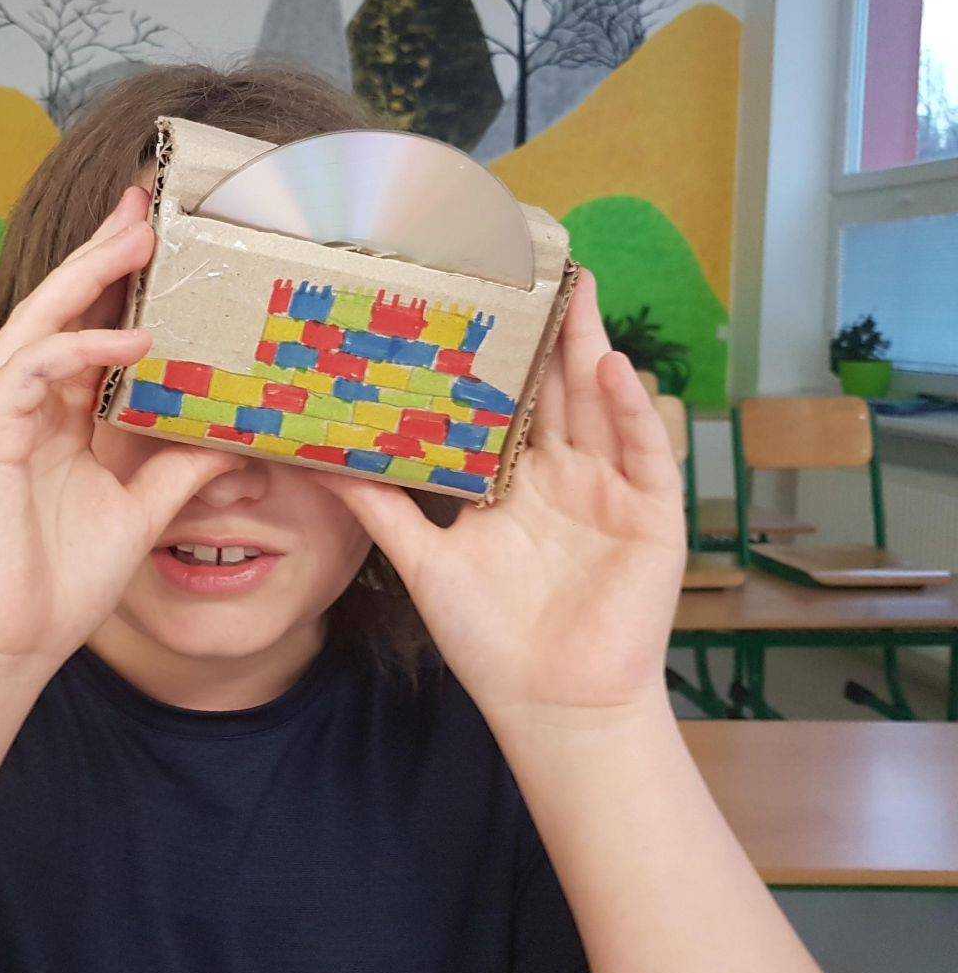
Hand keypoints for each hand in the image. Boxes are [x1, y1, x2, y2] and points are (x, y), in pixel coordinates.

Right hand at [0, 186, 241, 679]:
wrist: (0, 646)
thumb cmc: (55, 586)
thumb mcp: (138, 517)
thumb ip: (178, 474)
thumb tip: (235, 444)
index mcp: (58, 421)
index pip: (90, 334)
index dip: (119, 285)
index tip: (160, 240)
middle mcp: (27, 408)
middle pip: (62, 311)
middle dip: (101, 255)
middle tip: (144, 203)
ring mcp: (1, 419)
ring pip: (41, 324)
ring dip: (87, 278)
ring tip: (136, 237)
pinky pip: (31, 372)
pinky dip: (78, 349)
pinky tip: (130, 338)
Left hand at [315, 268, 686, 725]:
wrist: (550, 703)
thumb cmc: (490, 638)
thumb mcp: (424, 561)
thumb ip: (380, 509)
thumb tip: (322, 463)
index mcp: (514, 481)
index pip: (507, 404)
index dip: (498, 356)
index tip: (477, 301)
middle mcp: (563, 476)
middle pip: (556, 390)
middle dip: (550, 332)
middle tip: (536, 269)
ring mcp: (610, 491)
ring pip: (600, 405)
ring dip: (590, 349)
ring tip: (576, 294)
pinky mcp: (650, 516)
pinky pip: (644, 453)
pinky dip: (631, 410)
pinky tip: (611, 369)